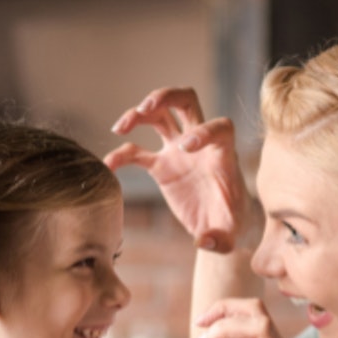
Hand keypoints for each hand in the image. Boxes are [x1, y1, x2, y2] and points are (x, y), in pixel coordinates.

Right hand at [105, 87, 251, 252]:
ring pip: (159, 115)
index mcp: (222, 154)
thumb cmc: (229, 226)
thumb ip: (220, 241)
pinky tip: (108, 165)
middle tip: (146, 107)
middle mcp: (200, 144)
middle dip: (166, 96)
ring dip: (138, 113)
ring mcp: (178, 151)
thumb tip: (202, 240)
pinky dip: (121, 155)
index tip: (185, 147)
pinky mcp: (161, 166)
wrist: (218, 227)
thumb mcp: (230, 238)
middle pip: (186, 101)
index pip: (219, 127)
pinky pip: (137, 152)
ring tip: (120, 128)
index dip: (204, 130)